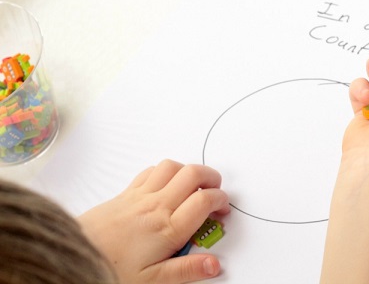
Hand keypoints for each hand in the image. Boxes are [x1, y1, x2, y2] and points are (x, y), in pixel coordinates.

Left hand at [77, 160, 229, 283]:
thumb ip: (187, 270)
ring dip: (189, 170)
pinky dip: (166, 170)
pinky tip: (168, 183)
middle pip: (193, 174)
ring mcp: (140, 196)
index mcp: (167, 228)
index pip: (204, 200)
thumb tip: (214, 264)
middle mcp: (156, 206)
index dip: (221, 200)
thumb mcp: (153, 280)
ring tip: (195, 185)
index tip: (223, 209)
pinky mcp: (126, 193)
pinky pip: (151, 170)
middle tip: (216, 191)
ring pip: (172, 166)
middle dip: (212, 177)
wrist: (74, 256)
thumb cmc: (111, 270)